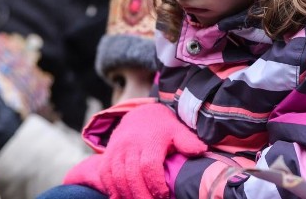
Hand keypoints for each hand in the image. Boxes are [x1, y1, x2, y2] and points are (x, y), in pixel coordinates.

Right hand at [67, 102, 207, 198]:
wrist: (139, 115)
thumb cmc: (162, 128)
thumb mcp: (177, 129)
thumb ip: (187, 141)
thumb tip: (201, 150)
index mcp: (149, 140)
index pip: (149, 166)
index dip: (155, 184)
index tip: (164, 196)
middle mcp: (130, 145)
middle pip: (131, 175)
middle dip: (141, 195)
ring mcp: (116, 149)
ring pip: (116, 177)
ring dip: (127, 195)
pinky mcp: (108, 154)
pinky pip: (104, 174)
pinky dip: (111, 189)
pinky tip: (121, 198)